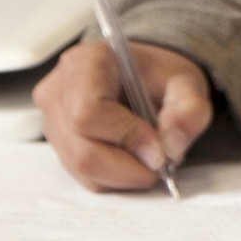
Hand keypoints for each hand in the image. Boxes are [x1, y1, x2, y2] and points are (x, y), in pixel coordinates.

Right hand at [33, 39, 211, 189]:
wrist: (143, 76)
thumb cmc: (158, 76)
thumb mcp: (186, 84)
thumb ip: (189, 110)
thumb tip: (171, 147)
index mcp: (86, 63)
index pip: (88, 113)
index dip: (126, 137)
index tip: (160, 148)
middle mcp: (58, 91)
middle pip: (81, 150)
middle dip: (127, 167)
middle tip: (161, 164)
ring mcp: (51, 119)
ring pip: (80, 168)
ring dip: (122, 175)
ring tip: (149, 159)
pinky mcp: (57, 142)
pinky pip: (80, 174)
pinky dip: (112, 177)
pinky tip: (132, 159)